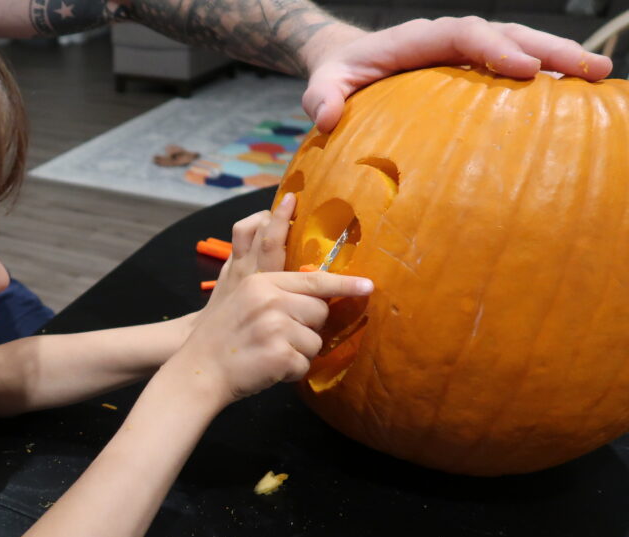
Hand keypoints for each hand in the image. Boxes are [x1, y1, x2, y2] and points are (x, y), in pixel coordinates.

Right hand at [172, 194, 372, 403]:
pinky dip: (290, 372)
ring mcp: (276, 328)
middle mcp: (271, 301)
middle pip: (319, 312)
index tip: (367, 286)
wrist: (199, 370)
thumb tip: (318, 297)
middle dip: (307, 328)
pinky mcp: (281, 355)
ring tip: (268, 354)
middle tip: (278, 338)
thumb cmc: (223, 339)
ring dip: (298, 353)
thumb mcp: (244, 300)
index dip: (343, 285)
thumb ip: (276, 294)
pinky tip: (268, 368)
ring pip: (315, 341)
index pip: (314, 280)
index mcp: (262, 283)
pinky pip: (305, 365)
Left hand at [301, 17, 613, 132]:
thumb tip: (327, 118)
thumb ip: (321, 99)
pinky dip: (545, 78)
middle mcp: (448, 38)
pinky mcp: (474, 69)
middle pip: (504, 33)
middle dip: (547, 49)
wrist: (346, 63)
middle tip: (588, 71)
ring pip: (519, 45)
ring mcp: (465, 52)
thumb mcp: (321, 86)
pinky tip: (576, 98)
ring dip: (559, 59)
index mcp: (417, 38)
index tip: (524, 69)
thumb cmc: (336, 78)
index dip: (495, 47)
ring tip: (598, 77)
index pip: (462, 34)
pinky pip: (513, 67)